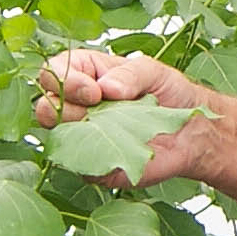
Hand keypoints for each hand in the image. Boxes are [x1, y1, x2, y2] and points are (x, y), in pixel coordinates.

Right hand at [35, 50, 213, 187]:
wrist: (191, 131)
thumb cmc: (170, 94)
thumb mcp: (154, 71)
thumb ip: (130, 73)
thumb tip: (106, 88)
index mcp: (86, 75)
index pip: (53, 72)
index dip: (65, 80)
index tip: (94, 91)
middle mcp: (77, 106)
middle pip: (45, 106)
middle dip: (66, 107)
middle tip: (97, 109)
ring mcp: (82, 136)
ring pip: (56, 137)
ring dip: (81, 132)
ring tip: (114, 128)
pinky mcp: (92, 163)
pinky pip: (77, 164)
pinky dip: (95, 156)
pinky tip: (119, 148)